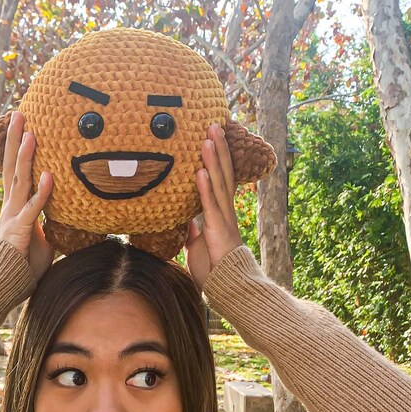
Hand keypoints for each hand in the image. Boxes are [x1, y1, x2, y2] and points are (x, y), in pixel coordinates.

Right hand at [0, 110, 54, 282]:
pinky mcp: (20, 231)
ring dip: (25, 155)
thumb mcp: (42, 239)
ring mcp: (14, 217)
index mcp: (16, 206)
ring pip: (20, 180)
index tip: (23, 125)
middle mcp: (12, 206)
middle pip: (12, 166)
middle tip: (18, 113)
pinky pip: (33, 208)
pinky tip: (49, 176)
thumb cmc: (23, 267)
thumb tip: (67, 217)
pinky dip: (42, 192)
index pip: (17, 170)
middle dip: (15, 139)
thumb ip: (50, 224)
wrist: (4, 288)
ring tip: (30, 131)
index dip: (19, 148)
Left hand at [183, 122, 243, 291]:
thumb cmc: (213, 269)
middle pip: (222, 172)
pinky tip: (201, 171)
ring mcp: (223, 219)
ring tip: (209, 136)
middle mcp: (223, 210)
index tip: (212, 136)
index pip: (218, 178)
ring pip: (219, 182)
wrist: (226, 288)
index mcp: (218, 212)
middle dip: (218, 148)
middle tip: (213, 122)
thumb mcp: (195, 246)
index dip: (216, 157)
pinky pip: (210, 205)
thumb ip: (191, 231)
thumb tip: (184, 220)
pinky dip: (205, 188)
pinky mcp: (218, 230)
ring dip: (213, 159)